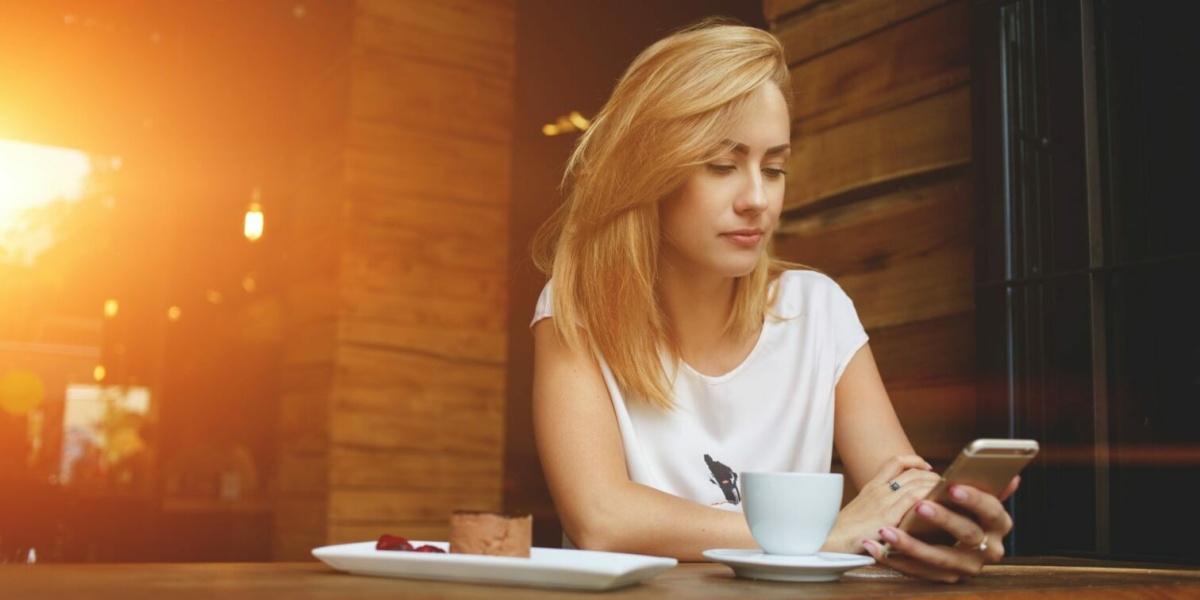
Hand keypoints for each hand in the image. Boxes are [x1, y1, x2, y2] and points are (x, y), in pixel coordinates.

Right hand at [821, 455, 937, 553]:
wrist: (831, 542)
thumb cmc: (845, 532)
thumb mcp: (861, 512)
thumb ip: (877, 506)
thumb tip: (898, 510)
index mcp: (871, 487)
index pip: (896, 462)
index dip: (915, 461)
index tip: (927, 468)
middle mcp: (878, 490)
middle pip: (912, 472)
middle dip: (932, 475)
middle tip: (943, 485)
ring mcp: (883, 501)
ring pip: (917, 482)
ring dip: (935, 485)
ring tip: (946, 494)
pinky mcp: (888, 515)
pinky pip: (914, 498)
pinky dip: (928, 496)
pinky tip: (938, 503)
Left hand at [861, 476, 1021, 582]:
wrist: (960, 546)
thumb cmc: (968, 514)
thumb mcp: (982, 503)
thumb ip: (992, 490)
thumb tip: (1013, 478)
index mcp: (999, 526)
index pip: (991, 511)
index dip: (974, 500)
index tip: (951, 487)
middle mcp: (988, 550)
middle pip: (967, 535)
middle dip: (942, 519)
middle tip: (919, 505)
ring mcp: (966, 567)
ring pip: (938, 558)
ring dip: (910, 545)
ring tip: (885, 530)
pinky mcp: (944, 578)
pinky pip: (916, 571)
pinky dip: (893, 559)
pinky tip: (874, 546)